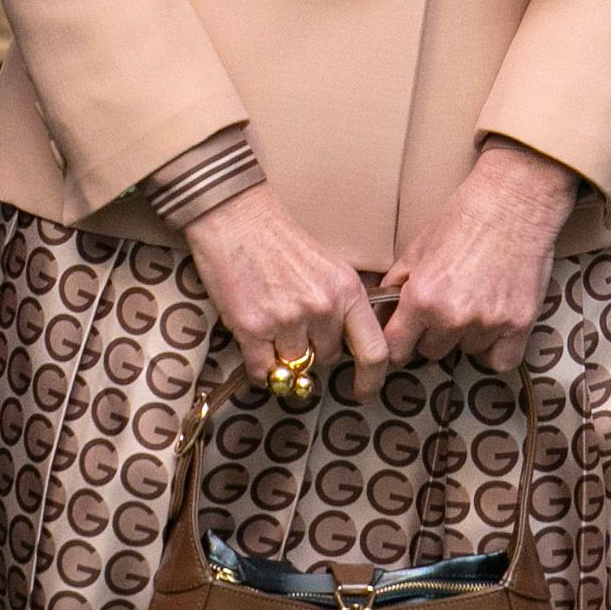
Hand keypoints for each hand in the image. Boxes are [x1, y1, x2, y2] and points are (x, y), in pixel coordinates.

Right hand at [183, 187, 389, 395]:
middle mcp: (321, 308)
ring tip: (272, 322)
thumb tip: (347, 345)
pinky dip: (260, 367)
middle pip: (328, 359)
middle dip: (314, 350)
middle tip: (295, 325)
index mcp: (347, 291)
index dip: (372, 379)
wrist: (236, 219)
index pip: (374, 350)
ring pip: (294, 366)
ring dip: (284, 355)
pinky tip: (256, 343)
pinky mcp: (252, 329)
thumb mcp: (328, 267)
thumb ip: (342, 304)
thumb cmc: (280, 241)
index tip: (364, 390)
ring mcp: (287, 320)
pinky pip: (263, 371)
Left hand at [378, 140, 578, 385]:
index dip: (399, 344)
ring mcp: (489, 323)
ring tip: (476, 301)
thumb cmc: (465, 217)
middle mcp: (453, 317)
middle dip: (434, 334)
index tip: (405, 338)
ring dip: (467, 336)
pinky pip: (500, 361)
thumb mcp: (418, 247)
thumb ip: (397, 286)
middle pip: (432, 352)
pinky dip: (495, 349)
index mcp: (422, 298)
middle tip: (446, 306)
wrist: (513, 201)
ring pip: (467, 352)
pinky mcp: (519, 324)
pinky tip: (493, 326)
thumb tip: (379, 313)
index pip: (396, 349)